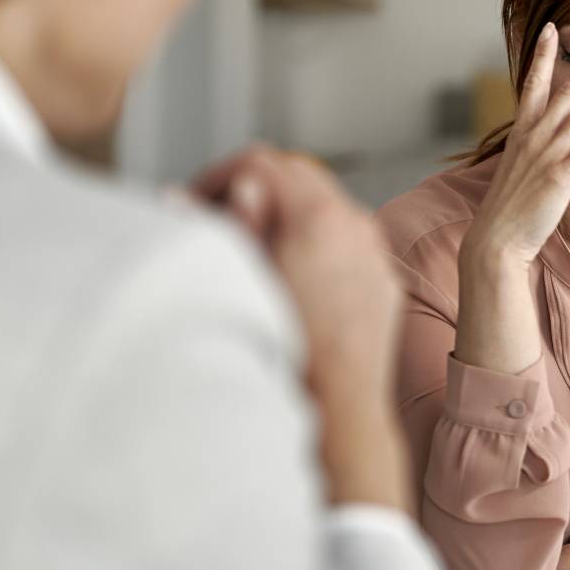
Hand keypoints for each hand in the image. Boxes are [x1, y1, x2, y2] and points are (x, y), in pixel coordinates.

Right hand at [191, 145, 408, 508]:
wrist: (338, 407)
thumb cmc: (286, 349)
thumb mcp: (242, 279)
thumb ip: (221, 227)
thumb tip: (185, 196)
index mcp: (317, 215)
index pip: (261, 162)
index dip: (218, 176)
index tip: (195, 202)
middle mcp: (355, 224)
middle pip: (297, 174)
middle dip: (253, 188)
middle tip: (217, 220)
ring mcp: (374, 252)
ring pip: (326, 205)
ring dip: (287, 212)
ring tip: (251, 249)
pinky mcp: (384, 281)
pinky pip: (349, 241)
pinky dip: (318, 240)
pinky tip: (292, 274)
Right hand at [464, 23, 569, 267]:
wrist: (498, 236)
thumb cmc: (511, 203)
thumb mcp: (519, 163)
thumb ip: (534, 142)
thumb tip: (549, 130)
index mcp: (522, 130)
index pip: (533, 83)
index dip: (543, 54)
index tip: (553, 28)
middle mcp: (534, 136)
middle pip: (568, 92)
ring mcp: (547, 154)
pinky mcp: (560, 176)